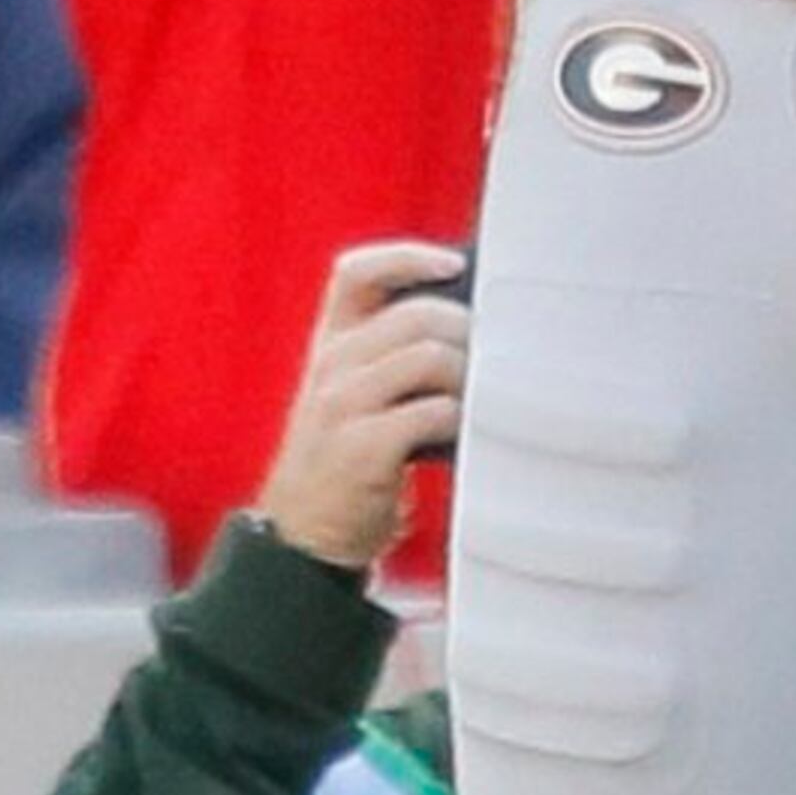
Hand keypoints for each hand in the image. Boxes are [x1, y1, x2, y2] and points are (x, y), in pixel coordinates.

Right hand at [259, 228, 470, 569]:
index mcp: (328, 347)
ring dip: (470, 377)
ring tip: (479, 400)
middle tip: (492, 358)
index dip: (408, 258)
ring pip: (431, 358)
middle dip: (467, 332)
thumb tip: (471, 328)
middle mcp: (331, 368)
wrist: (303, 536)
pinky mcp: (363, 449)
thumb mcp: (348, 398)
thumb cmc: (343, 463)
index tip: (454, 264)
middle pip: (417, 315)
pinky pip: (433, 413)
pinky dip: (460, 421)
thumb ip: (389, 357)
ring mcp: (343, 407)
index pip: (356, 273)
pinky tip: (462, 437)